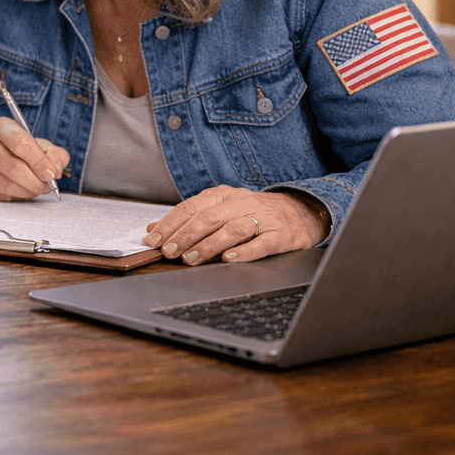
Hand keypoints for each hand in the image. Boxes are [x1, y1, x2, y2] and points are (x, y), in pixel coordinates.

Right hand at [0, 118, 70, 200]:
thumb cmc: (15, 148)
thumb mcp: (36, 143)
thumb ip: (53, 153)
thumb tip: (56, 171)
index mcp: (0, 126)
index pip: (21, 144)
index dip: (39, 162)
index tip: (52, 175)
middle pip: (14, 168)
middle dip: (36, 182)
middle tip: (46, 187)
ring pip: (6, 185)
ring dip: (27, 192)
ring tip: (34, 189)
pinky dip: (14, 196)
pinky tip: (18, 190)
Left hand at [142, 187, 329, 264]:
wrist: (301, 211)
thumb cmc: (254, 212)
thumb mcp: (220, 208)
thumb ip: (188, 218)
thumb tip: (153, 228)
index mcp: (222, 195)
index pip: (190, 207)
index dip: (170, 224)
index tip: (153, 240)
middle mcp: (240, 203)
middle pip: (209, 217)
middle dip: (186, 235)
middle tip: (170, 252)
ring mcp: (261, 218)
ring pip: (232, 229)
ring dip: (209, 245)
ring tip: (191, 259)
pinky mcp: (280, 235)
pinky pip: (261, 243)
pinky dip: (244, 252)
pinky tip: (229, 259)